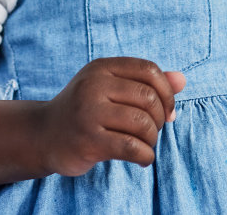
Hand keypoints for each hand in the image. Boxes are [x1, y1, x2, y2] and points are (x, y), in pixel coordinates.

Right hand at [36, 58, 185, 175]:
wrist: (44, 135)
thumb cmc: (85, 111)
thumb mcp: (110, 89)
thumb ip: (146, 83)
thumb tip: (182, 79)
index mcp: (101, 67)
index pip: (149, 70)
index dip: (167, 92)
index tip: (166, 111)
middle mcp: (93, 85)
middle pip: (149, 99)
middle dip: (160, 120)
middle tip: (150, 131)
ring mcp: (89, 113)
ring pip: (144, 124)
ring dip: (152, 140)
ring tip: (143, 145)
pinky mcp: (88, 140)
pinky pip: (133, 148)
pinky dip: (146, 157)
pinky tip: (141, 159)